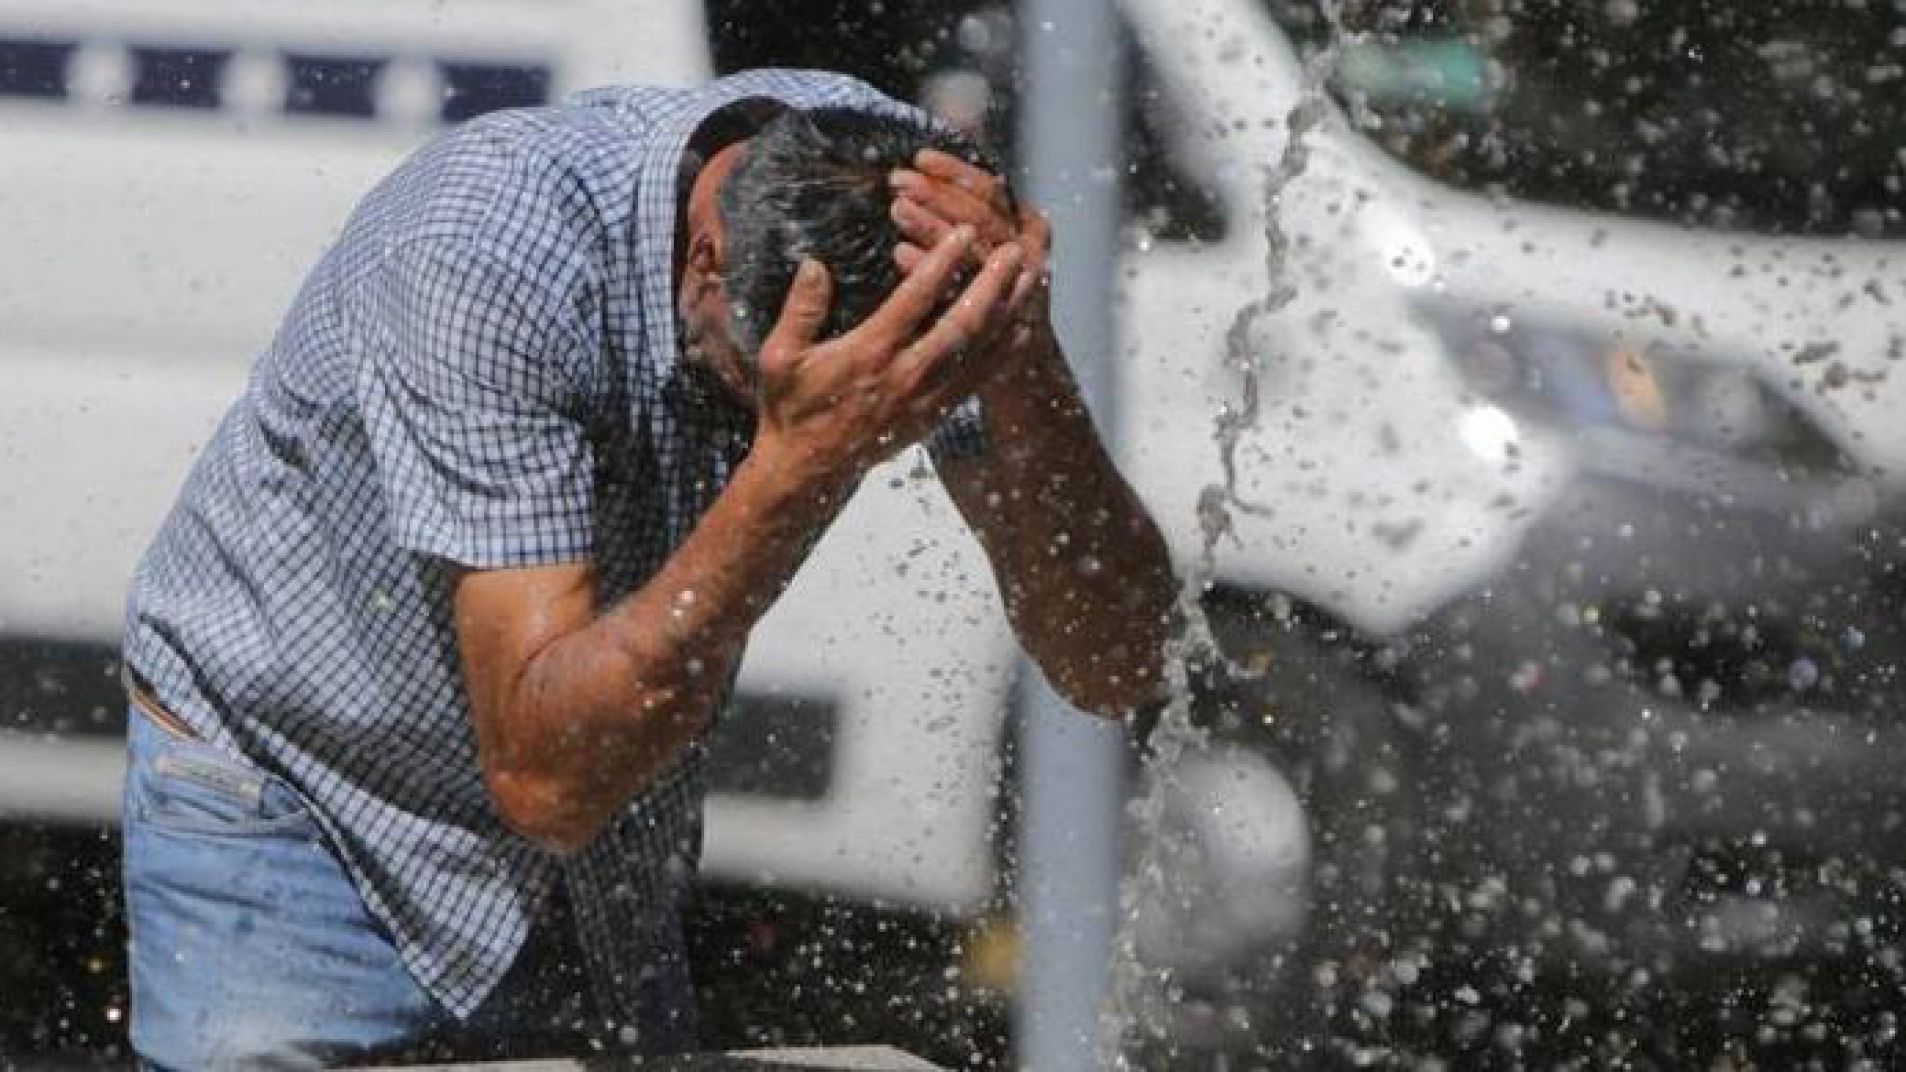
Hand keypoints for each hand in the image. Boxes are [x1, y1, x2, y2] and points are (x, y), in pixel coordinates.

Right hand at [750, 225, 1024, 490]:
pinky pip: (979, 380)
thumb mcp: (779, 357)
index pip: (915, 299)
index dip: (943, 262)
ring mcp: (926, 397)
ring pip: (980, 351)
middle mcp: (905, 374)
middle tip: (1015, 251)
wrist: (808, 469)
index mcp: (869, 353)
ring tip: (1031, 279)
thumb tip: (813, 264)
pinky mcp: (935, 414)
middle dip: (993, 284)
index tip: (964, 232)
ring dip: (1008, 313)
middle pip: (962, 323)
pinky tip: (1022, 330)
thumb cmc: (792, 407)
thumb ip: (800, 310)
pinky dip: (1004, 353)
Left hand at [889, 149, 1054, 367]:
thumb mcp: (993, 242)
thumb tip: (921, 172)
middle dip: (939, 195)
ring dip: (932, 226)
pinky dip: (928, 270)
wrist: (1022, 357)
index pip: (991, 192)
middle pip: (983, 217)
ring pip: (974, 251)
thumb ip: (965, 210)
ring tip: (896, 209)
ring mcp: (1016, 290)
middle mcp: (1027, 255)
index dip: (957, 173)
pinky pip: (959, 292)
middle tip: (899, 181)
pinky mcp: (997, 322)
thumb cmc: (991, 288)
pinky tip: (898, 253)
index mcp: (1029, 228)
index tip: (921, 158)